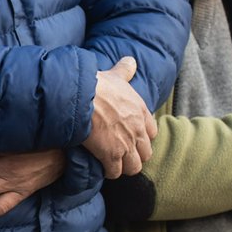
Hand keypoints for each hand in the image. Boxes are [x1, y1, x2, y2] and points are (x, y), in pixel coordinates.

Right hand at [84, 56, 156, 178]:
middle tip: (119, 152)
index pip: (151, 132)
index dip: (140, 136)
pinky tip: (101, 167)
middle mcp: (138, 130)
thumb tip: (131, 59)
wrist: (80, 97)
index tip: (129, 135)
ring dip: (123, 166)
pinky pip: (115, 172)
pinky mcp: (111, 155)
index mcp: (141, 112)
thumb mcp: (114, 74)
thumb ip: (124, 70)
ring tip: (111, 163)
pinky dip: (109, 171)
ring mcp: (126, 144)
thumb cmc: (96, 84)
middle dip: (133, 154)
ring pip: (133, 166)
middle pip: (145, 153)